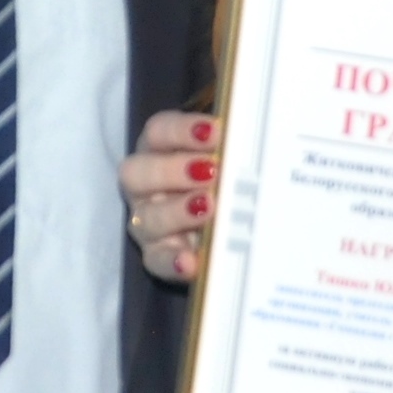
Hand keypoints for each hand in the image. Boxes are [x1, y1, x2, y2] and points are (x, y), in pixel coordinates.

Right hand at [119, 110, 221, 282]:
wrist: (228, 228)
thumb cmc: (226, 182)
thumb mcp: (229, 163)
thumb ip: (233, 150)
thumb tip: (256, 138)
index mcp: (159, 151)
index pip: (158, 132)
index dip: (181, 130)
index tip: (215, 133)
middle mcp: (145, 186)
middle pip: (136, 172)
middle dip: (172, 170)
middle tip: (210, 172)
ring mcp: (147, 222)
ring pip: (146, 217)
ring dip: (177, 212)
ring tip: (209, 208)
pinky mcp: (157, 256)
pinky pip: (156, 261)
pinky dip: (173, 262)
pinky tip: (191, 262)